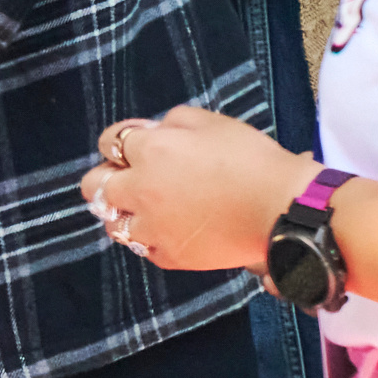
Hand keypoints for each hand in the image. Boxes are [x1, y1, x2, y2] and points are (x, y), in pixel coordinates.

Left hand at [78, 106, 311, 273]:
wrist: (282, 210)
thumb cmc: (252, 159)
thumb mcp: (211, 122)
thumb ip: (173, 122)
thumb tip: (153, 130)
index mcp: (150, 150)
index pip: (109, 141)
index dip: (121, 142)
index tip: (137, 145)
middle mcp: (142, 189)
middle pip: (95, 186)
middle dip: (106, 178)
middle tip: (130, 179)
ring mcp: (154, 226)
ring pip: (112, 223)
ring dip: (123, 212)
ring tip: (145, 209)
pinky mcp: (171, 255)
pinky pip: (143, 249)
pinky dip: (149, 238)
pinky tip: (166, 230)